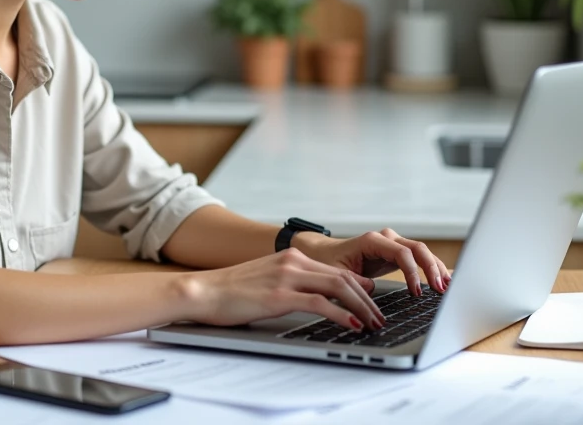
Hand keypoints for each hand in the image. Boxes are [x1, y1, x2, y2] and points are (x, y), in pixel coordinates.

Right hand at [181, 249, 386, 330]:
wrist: (202, 291)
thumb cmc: (231, 291)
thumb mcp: (268, 281)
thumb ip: (294, 283)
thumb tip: (319, 299)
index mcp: (292, 257)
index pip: (337, 271)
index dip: (360, 288)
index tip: (373, 303)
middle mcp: (293, 261)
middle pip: (344, 277)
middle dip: (367, 300)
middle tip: (379, 317)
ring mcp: (287, 276)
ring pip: (338, 287)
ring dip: (361, 307)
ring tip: (372, 324)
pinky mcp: (279, 295)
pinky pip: (319, 303)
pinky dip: (340, 314)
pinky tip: (351, 325)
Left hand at [292, 228, 451, 295]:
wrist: (324, 254)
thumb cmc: (328, 262)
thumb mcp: (337, 274)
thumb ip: (354, 280)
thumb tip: (372, 289)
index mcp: (372, 241)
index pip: (401, 253)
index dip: (413, 272)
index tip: (416, 292)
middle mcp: (386, 239)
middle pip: (417, 249)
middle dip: (431, 268)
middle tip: (441, 289)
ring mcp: (393, 244)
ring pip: (422, 252)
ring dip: (436, 268)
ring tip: (448, 287)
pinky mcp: (397, 253)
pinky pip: (418, 258)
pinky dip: (432, 268)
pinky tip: (444, 280)